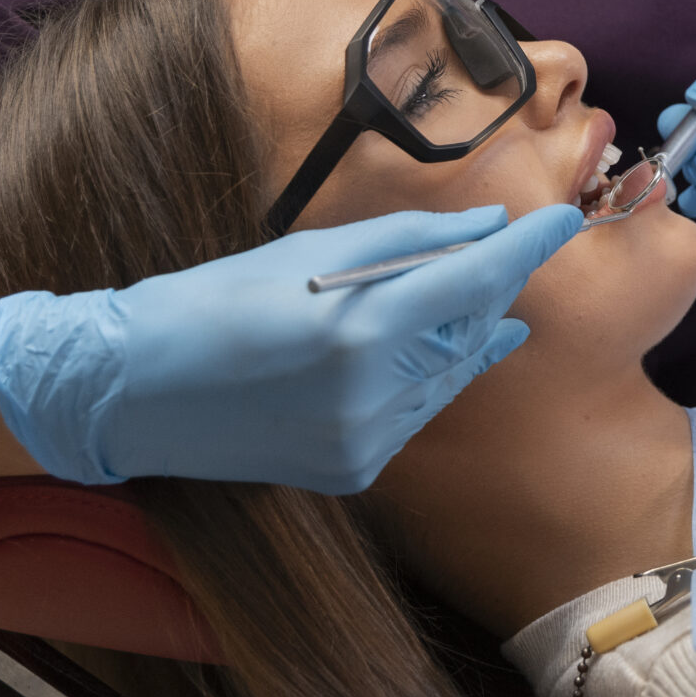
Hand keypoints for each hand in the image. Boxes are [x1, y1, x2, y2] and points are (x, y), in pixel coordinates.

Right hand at [0, 204, 581, 492]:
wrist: (129, 392)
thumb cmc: (210, 302)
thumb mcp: (309, 251)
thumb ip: (408, 242)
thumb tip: (486, 230)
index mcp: (360, 332)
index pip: (476, 281)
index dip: (527, 248)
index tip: (566, 222)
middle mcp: (371, 398)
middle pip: (470, 332)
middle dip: (494, 290)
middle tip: (514, 252)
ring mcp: (363, 446)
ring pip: (449, 377)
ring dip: (467, 336)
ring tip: (488, 303)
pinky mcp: (351, 474)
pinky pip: (415, 414)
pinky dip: (427, 378)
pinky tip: (426, 352)